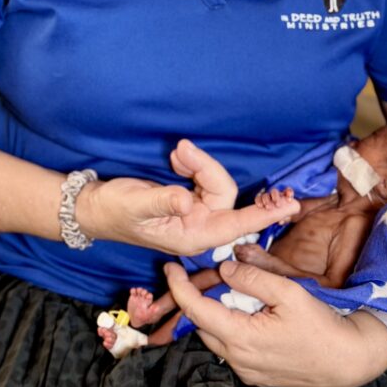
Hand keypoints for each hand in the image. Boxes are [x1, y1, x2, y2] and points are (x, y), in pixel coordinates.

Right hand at [76, 141, 299, 254]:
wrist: (96, 208)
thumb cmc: (113, 211)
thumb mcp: (135, 205)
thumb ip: (163, 202)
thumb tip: (187, 198)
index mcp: (192, 236)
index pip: (235, 225)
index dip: (263, 215)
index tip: (290, 205)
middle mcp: (199, 227)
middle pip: (224, 193)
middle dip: (206, 168)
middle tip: (179, 150)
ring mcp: (196, 213)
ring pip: (215, 182)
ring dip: (198, 163)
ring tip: (174, 154)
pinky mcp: (190, 200)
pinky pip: (205, 178)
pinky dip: (193, 165)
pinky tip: (176, 160)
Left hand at [164, 259, 386, 386]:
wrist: (348, 361)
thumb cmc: (321, 325)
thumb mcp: (289, 292)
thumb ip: (254, 277)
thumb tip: (226, 266)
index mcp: (241, 339)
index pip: (196, 311)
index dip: (179, 288)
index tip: (170, 267)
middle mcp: (237, 359)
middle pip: (201, 324)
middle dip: (196, 297)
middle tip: (200, 272)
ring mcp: (246, 370)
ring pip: (215, 336)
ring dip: (213, 312)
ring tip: (223, 287)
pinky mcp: (256, 374)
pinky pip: (230, 346)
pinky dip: (227, 325)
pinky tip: (242, 309)